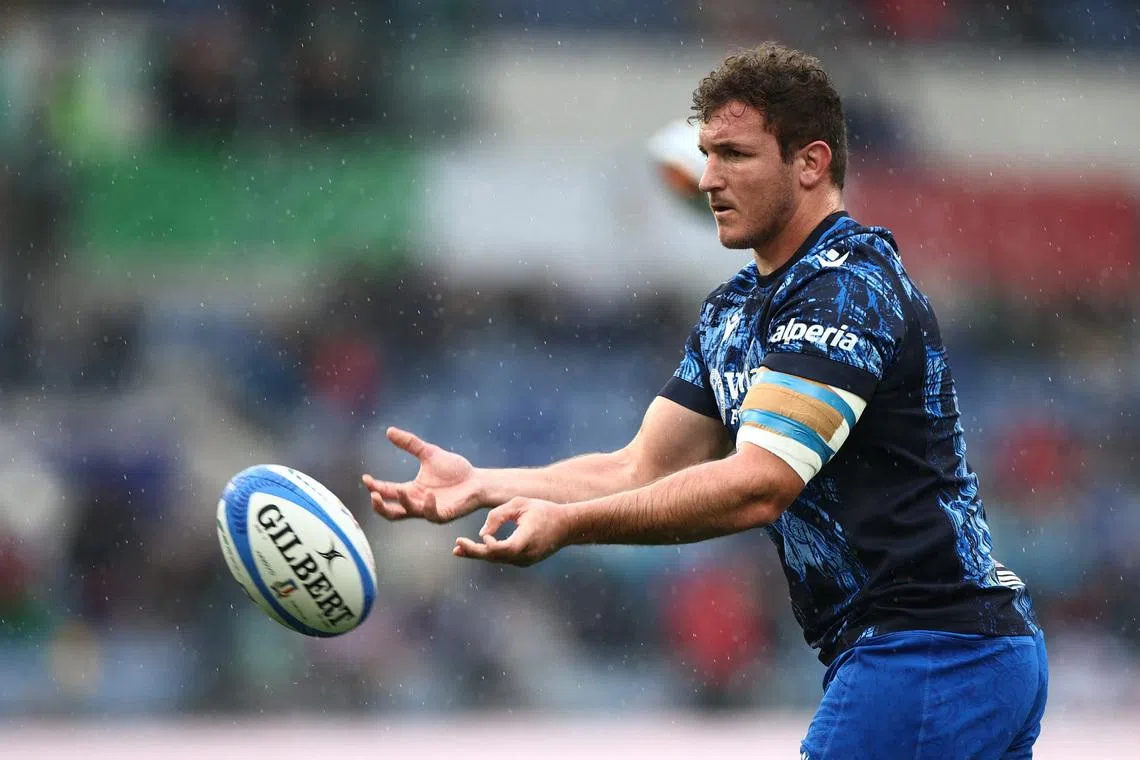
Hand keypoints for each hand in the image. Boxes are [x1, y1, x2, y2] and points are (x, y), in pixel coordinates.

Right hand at [363, 427, 484, 522]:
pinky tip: (428, 494)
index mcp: (411, 490)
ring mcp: (429, 511)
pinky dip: (428, 506)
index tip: (366, 478)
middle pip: (392, 512)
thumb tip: (389, 430)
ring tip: (398, 489)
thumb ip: (409, 443)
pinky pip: (432, 514)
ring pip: (409, 512)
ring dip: (402, 502)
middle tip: (373, 495)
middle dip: (380, 506)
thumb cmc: (455, 470)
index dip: (375, 487)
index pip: (388, 492)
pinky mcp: (444, 514)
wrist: (477, 480)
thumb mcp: (429, 453)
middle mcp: (417, 503)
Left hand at [453, 497, 570, 566]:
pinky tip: (475, 549)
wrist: (566, 526)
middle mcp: (527, 553)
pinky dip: (489, 554)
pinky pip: (504, 558)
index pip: (505, 548)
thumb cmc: (542, 510)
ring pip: (498, 559)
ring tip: (458, 549)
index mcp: (527, 537)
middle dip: (474, 552)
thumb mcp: (520, 504)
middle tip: (456, 548)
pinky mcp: (525, 561)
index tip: (483, 535)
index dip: (491, 545)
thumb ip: (498, 516)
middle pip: (496, 557)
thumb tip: (482, 534)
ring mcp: (526, 560)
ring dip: (478, 554)